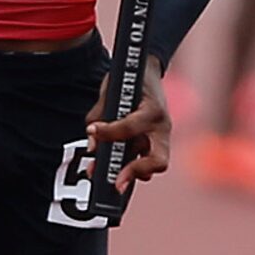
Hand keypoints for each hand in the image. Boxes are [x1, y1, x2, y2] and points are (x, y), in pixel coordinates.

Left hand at [87, 72, 170, 192]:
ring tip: (104, 178)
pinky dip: (130, 169)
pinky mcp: (156, 144)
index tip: (92, 131)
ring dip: (130, 174)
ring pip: (152, 165)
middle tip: (116, 183)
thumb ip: (99, 116)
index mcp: (153, 110)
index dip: (108, 132)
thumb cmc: (129, 78)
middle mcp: (162, 128)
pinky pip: (145, 162)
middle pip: (158, 160)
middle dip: (135, 172)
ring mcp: (162, 138)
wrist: (148, 71)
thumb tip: (91, 146)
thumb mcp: (111, 89)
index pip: (130, 128)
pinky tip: (111, 171)